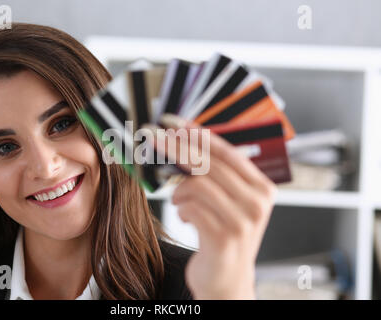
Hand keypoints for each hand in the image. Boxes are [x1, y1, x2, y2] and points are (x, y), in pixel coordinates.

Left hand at [146, 114, 276, 298]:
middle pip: (209, 162)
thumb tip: (183, 142)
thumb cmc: (223, 236)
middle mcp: (257, 201)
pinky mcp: (224, 237)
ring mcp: (243, 220)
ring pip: (197, 184)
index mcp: (261, 187)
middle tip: (152, 138)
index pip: (226, 150)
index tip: (173, 122)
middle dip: (175, 147)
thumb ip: (215, 175)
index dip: (197, 133)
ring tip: (180, 202)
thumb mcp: (228, 203)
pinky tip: (186, 218)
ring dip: (180, 191)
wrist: (227, 281)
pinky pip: (191, 208)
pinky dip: (181, 210)